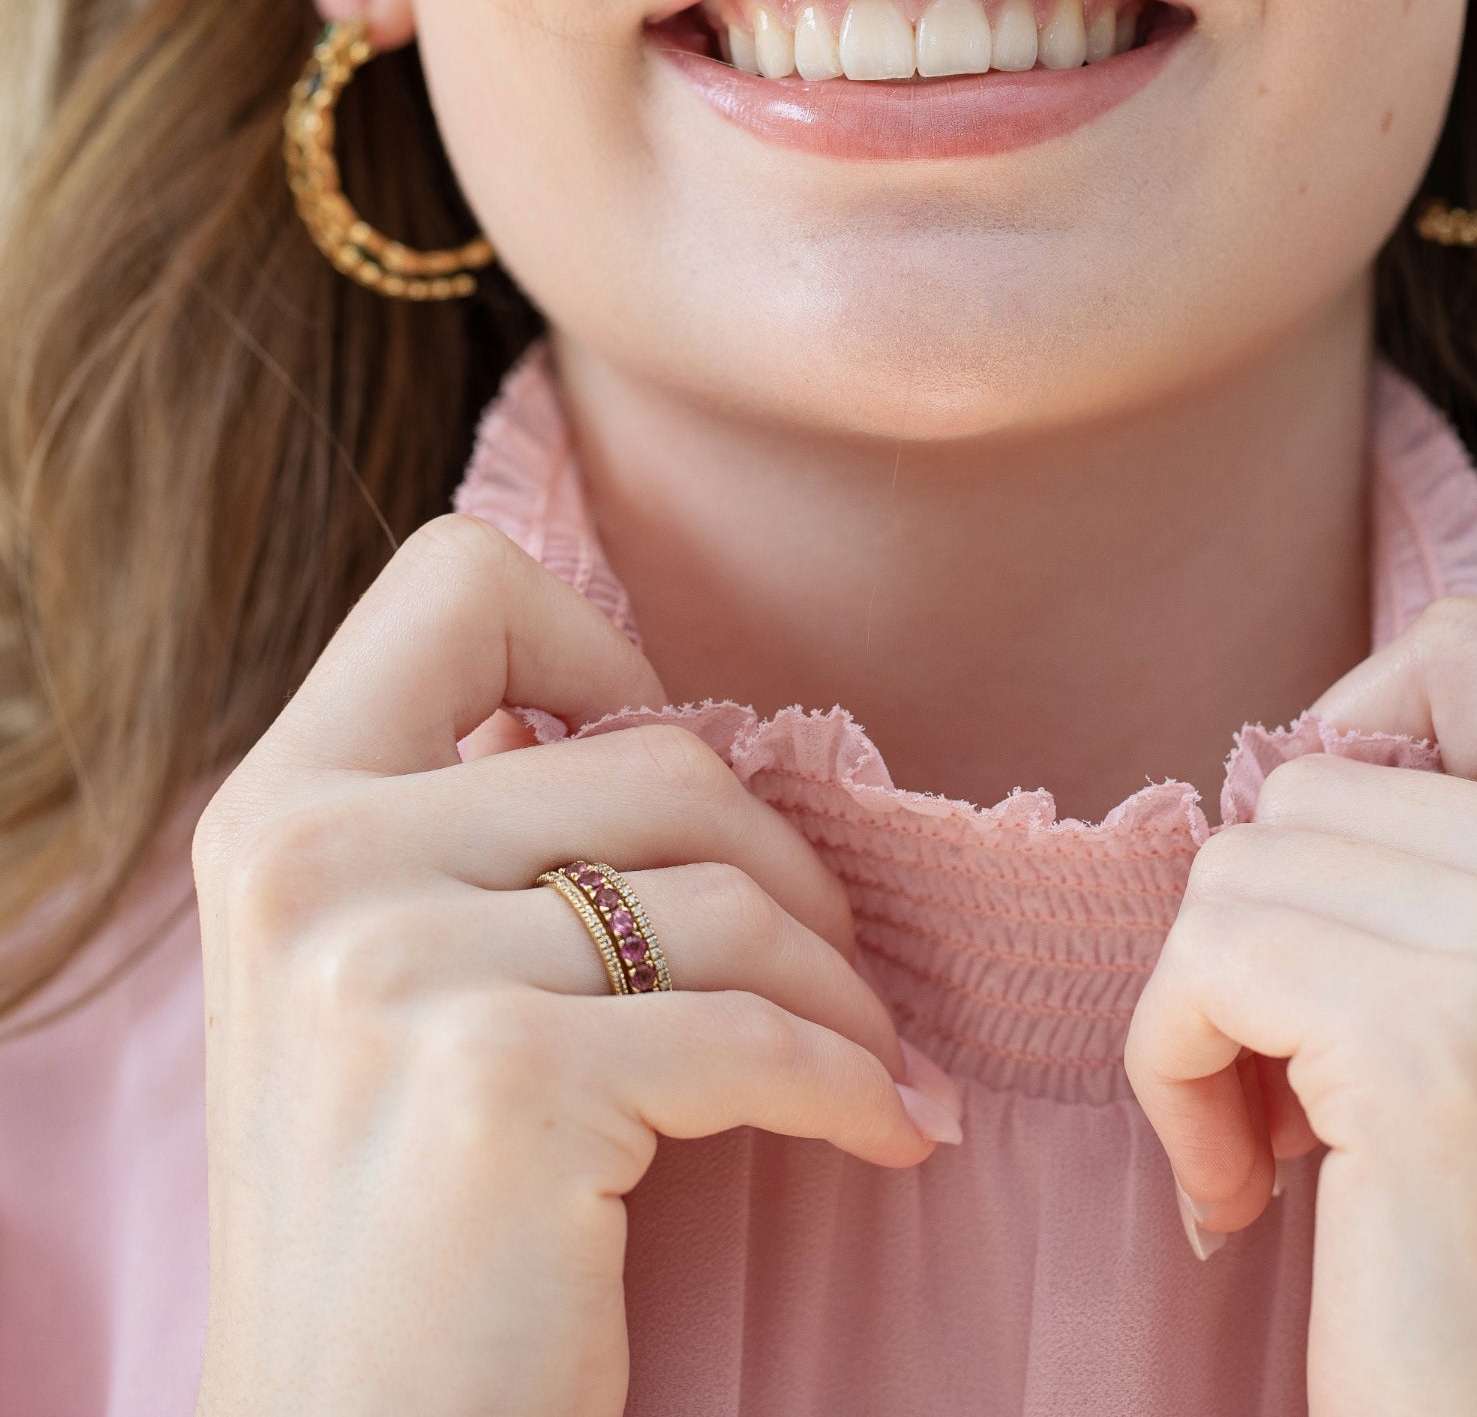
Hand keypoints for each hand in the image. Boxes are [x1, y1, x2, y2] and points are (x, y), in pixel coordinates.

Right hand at [191, 516, 960, 1416]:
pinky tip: (885, 1128)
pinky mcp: (506, 1088)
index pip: (457, 584)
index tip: (659, 760)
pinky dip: (853, 1085)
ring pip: (726, 894)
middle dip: (786, 867)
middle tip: (829, 962)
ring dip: (838, 986)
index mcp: (275, 810)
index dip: (593, 649)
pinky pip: (759, 1033)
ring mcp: (396, 973)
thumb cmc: (398, 1207)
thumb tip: (654, 708)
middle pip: (658, 760)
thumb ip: (463, 822)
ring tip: (864, 1053)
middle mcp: (312, 865)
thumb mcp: (370, 975)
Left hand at [1124, 597, 1476, 1416]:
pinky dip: (1172, 1067)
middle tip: (1309, 1079)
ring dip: (1211, 1005)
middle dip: (1269, 926)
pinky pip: (1203, 959)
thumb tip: (1281, 754)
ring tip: (1281, 1134)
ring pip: (1243, 860)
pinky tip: (1243, 1184)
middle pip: (1317, 776)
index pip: (1463, 648)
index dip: (1354, 745)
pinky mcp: (1432, 1042)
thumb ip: (1465, 850)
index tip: (1346, 901)